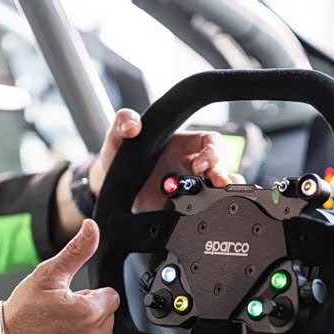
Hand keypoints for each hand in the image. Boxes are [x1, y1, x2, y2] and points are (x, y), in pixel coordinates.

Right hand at [0, 219, 118, 333]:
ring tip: (60, 332)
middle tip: (62, 317)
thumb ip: (77, 250)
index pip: (110, 298)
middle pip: (107, 319)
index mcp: (91, 313)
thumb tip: (92, 228)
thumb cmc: (23, 311)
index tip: (70, 302)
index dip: (90, 297)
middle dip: (89, 315)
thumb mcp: (49, 274)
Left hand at [89, 108, 245, 211]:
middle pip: (219, 167)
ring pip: (217, 189)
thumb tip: (133, 125)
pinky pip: (202, 208)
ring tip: (222, 195)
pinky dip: (210, 209)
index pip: (209, 141)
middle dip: (223, 174)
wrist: (109, 189)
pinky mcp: (181, 208)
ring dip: (224, 191)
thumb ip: (123, 121)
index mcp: (181, 145)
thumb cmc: (119, 157)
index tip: (198, 162)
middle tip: (217, 181)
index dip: (211, 150)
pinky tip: (207, 211)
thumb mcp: (118, 136)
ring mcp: (187, 189)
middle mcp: (188, 167)